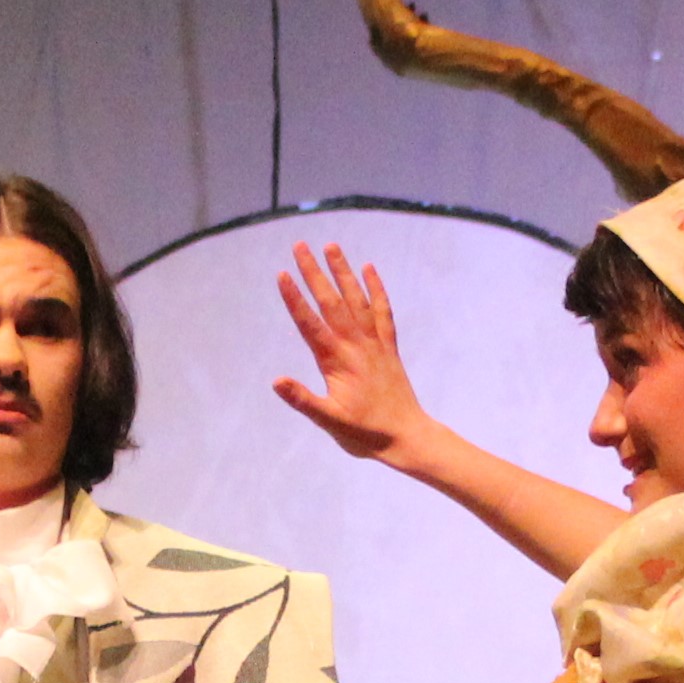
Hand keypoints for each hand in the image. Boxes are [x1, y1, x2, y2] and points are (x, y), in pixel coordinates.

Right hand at [271, 246, 439, 465]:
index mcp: (336, 361)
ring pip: (356, 300)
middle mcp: (356, 345)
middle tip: (299, 245)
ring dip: (343, 272)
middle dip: (314, 273)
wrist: (407, 437)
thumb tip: (276, 381)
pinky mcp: (388, 347)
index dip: (295, 299)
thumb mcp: (328, 421)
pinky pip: (382, 312)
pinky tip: (368, 269)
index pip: (310, 324)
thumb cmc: (365, 433)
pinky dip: (376, 290)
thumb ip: (303, 399)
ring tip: (331, 246)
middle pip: (331, 302)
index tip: (282, 274)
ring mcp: (374, 344)